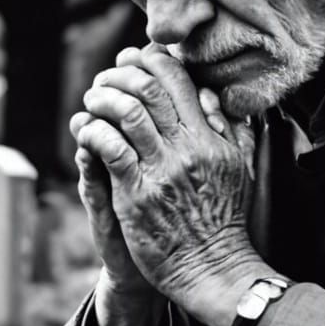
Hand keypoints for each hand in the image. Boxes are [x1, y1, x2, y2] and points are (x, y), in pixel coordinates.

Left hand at [74, 45, 262, 317]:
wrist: (211, 267)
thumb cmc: (223, 220)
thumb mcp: (238, 169)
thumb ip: (228, 130)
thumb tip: (211, 95)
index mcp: (209, 139)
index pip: (179, 82)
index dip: (151, 61)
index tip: (134, 58)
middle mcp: (186, 149)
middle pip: (148, 90)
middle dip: (120, 74)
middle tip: (105, 76)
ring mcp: (161, 171)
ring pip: (126, 113)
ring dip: (102, 99)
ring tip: (92, 100)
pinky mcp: (137, 195)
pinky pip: (110, 150)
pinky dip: (93, 132)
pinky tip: (86, 131)